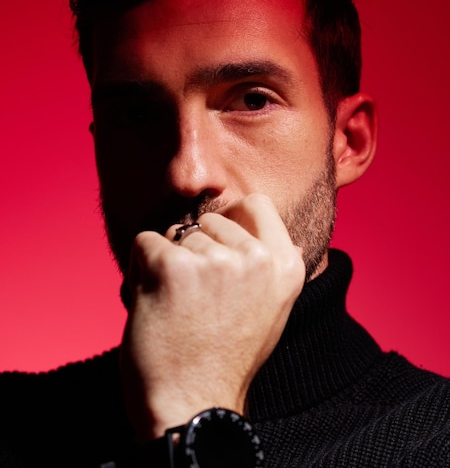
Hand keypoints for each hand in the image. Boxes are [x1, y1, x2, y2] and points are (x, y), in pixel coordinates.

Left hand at [120, 194, 304, 440]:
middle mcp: (254, 258)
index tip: (218, 244)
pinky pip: (144, 243)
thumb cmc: (226, 362)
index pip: (257, 204)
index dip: (231, 219)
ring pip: (175, 234)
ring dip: (166, 264)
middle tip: (195, 297)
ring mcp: (214, 261)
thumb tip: (291, 239)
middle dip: (194, 248)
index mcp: (285, 266)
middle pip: (209, 221)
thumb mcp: (271, 312)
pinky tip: (152, 303)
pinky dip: (138, 270)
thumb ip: (272, 270)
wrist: (192, 408)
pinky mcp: (171, 267)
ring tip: (176, 308)